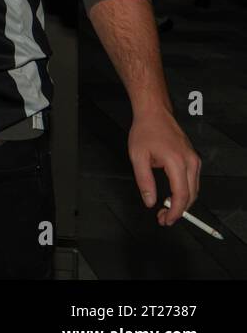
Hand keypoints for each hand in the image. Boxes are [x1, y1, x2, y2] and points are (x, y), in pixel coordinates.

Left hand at [128, 107, 200, 225]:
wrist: (154, 113)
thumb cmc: (145, 131)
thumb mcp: (138, 157)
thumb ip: (144, 181)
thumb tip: (150, 201)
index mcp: (177, 162)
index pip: (181, 195)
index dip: (175, 212)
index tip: (165, 219)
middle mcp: (190, 162)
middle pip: (191, 195)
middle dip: (179, 211)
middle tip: (163, 218)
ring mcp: (194, 159)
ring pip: (194, 189)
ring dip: (182, 202)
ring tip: (165, 210)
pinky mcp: (193, 158)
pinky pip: (193, 181)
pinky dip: (185, 192)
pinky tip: (172, 196)